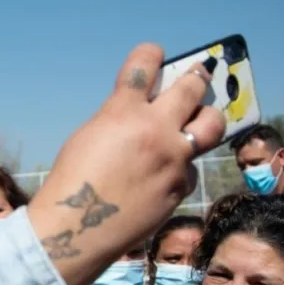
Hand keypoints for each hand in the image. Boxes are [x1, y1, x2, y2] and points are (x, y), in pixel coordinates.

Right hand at [27, 44, 224, 284]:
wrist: (77, 230)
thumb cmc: (72, 182)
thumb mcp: (89, 136)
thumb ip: (119, 118)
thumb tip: (143, 111)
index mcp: (123, 112)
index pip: (145, 65)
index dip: (152, 55)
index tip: (156, 55)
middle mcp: (155, 130)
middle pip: (193, 88)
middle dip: (196, 77)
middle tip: (198, 75)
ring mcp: (173, 159)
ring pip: (211, 125)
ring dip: (205, 118)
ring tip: (199, 119)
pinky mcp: (181, 187)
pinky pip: (190, 168)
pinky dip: (180, 167)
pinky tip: (165, 175)